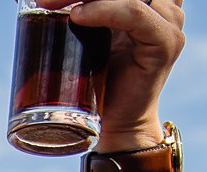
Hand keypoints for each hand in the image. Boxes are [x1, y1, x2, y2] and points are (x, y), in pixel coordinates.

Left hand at [41, 0, 185, 147]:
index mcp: (146, 1)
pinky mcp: (166, 42)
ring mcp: (168, 21)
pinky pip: (135, 14)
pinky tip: (78, 16)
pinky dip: (105, 10)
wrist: (117, 125)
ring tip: (50, 5)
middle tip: (43, 0)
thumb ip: (80, 11)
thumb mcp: (87, 36)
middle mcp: (163, 5)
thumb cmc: (97, 83)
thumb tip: (39, 0)